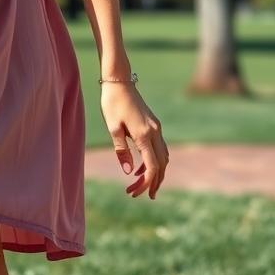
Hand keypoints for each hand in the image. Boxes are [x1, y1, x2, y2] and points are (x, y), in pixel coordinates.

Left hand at [101, 82, 168, 199]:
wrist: (119, 80)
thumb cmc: (112, 102)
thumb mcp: (113, 127)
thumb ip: (121, 150)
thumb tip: (129, 172)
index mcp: (144, 134)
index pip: (152, 167)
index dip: (145, 183)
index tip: (134, 192)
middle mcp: (155, 132)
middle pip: (161, 165)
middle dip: (152, 182)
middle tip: (139, 194)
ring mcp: (156, 127)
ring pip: (163, 157)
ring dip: (155, 172)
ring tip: (141, 184)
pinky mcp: (154, 124)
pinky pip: (159, 148)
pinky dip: (155, 160)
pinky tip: (143, 166)